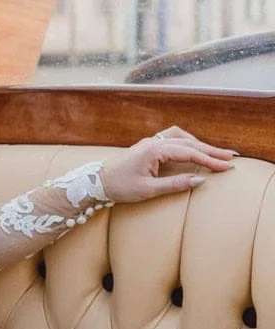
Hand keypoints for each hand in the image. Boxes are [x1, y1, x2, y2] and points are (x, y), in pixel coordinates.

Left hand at [101, 126, 236, 203]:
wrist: (96, 182)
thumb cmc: (119, 187)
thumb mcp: (148, 190)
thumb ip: (175, 185)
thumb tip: (200, 181)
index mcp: (154, 150)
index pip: (189, 152)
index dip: (210, 160)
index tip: (227, 167)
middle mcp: (153, 142)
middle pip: (189, 142)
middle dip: (211, 150)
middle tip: (231, 157)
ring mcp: (150, 142)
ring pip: (181, 137)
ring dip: (199, 144)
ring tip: (215, 153)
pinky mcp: (147, 146)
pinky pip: (172, 138)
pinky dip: (186, 142)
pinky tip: (193, 148)